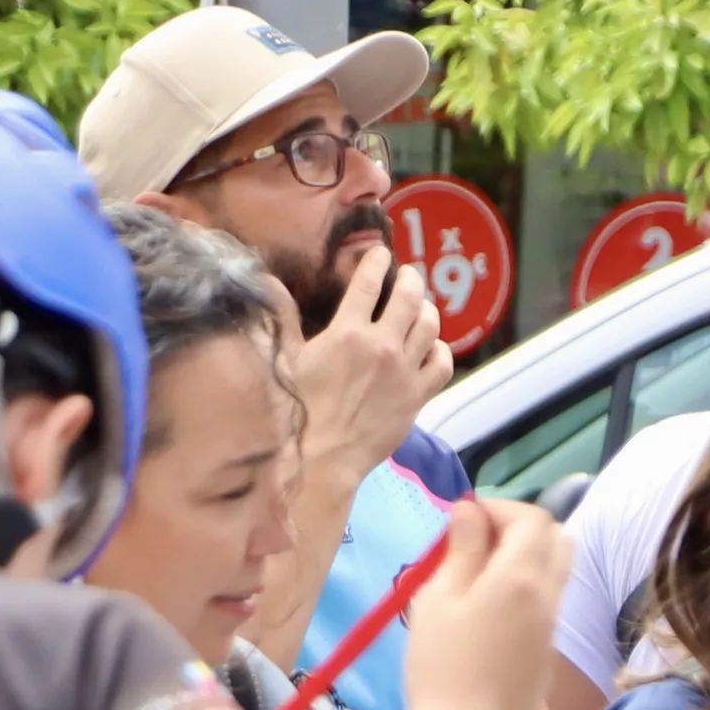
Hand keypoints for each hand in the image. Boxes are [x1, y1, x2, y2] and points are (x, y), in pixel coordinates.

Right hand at [294, 253, 452, 486]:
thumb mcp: (286, 357)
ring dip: (428, 309)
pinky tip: (432, 347)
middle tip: (408, 276)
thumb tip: (267, 281)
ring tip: (422, 306)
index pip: (369, 283)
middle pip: (410, 297)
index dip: (377, 262)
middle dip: (410, 279)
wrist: (324, 456)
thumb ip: (282, 316)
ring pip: (431, 326)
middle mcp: (382, 345)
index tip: (381, 254)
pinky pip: (443, 363)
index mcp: (347, 331)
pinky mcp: (418, 396)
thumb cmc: (300, 407)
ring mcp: (404, 371)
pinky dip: (441, 349)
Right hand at [398, 497, 568, 709]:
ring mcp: (553, 628)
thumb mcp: (439, 596)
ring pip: (556, 574)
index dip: (501, 509)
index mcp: (522, 575)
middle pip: (558, 539)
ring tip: (479, 579)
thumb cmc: (441, 662)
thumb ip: (462, 548)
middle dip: (522, 529)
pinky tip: (488, 616)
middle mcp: (549, 597)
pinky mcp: (547, 655)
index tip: (466, 522)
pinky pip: (546, 607)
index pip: (533, 517)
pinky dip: (526, 593)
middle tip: (478, 544)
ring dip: (526, 561)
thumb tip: (471, 510)